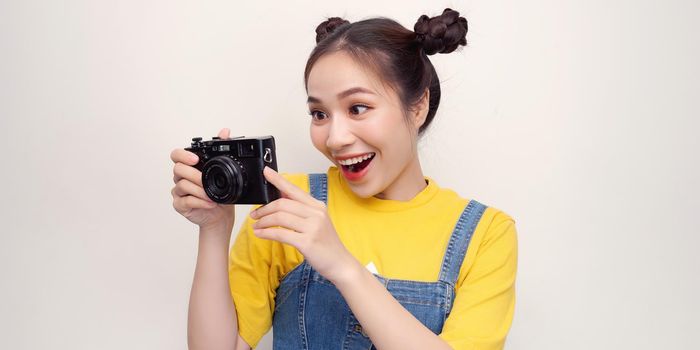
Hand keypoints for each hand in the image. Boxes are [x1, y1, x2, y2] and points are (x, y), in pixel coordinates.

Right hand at [170, 128, 234, 230]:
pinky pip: (185, 201)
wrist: (221, 215)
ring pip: (181, 185)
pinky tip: (209, 203)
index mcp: (189, 166)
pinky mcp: (180, 205)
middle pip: (178, 169)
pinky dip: (199, 202)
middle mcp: (181, 177)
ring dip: (198, 190)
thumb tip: (225, 131)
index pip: (177, 155)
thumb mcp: (224, 171)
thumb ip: (221, 149)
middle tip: (206, 181)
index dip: (183, 155)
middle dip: (194, 175)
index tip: (195, 159)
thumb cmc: (220, 193)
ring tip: (211, 195)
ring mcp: (179, 192)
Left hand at [249, 167, 356, 283]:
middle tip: (255, 214)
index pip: (294, 189)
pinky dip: (266, 233)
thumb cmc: (326, 244)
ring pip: (280, 217)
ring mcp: (313, 227)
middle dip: (264, 208)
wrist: (340, 263)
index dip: (278, 180)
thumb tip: (280, 197)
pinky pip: (280, 234)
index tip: (265, 172)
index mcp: (317, 206)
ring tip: (256, 226)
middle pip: (283, 203)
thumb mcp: (317, 221)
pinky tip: (260, 234)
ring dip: (263, 221)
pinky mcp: (307, 242)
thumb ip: (300, 209)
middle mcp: (316, 214)